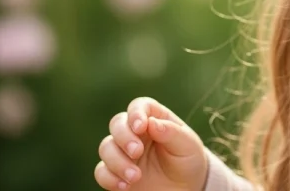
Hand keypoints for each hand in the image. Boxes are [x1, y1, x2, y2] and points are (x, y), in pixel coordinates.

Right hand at [94, 97, 208, 190]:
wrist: (186, 187)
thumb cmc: (188, 160)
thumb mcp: (188, 145)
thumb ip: (172, 132)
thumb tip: (151, 123)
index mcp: (154, 119)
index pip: (139, 106)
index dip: (136, 113)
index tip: (140, 127)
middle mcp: (135, 133)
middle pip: (117, 123)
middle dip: (124, 137)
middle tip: (137, 152)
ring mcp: (124, 152)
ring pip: (106, 147)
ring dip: (117, 161)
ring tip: (135, 177)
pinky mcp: (116, 173)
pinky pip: (101, 172)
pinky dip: (109, 178)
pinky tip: (124, 186)